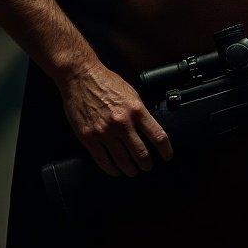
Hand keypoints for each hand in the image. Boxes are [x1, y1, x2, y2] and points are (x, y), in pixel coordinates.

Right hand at [58, 61, 172, 176]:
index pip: (157, 136)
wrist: (81, 76)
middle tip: (147, 166)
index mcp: (135, 110)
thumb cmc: (106, 82)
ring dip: (131, 169)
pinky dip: (112, 169)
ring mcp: (104, 132)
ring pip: (123, 161)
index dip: (166, 150)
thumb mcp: (131, 93)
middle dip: (147, 164)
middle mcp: (122, 123)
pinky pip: (103, 160)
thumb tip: (149, 129)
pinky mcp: (89, 137)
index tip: (167, 156)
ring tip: (133, 171)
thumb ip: (140, 112)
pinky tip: (116, 170)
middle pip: (141, 153)